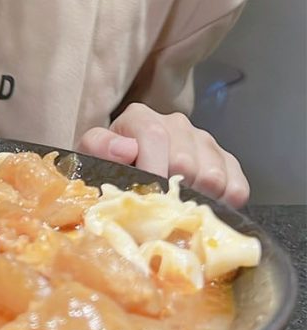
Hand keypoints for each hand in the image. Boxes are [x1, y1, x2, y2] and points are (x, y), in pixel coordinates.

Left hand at [76, 104, 249, 207]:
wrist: (127, 175)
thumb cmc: (109, 169)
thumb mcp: (91, 156)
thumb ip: (98, 146)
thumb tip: (127, 148)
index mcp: (142, 118)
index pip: (155, 136)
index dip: (153, 168)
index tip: (150, 196)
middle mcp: (176, 123)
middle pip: (187, 160)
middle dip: (173, 191)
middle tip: (160, 211)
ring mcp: (204, 141)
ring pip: (214, 175)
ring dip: (198, 200)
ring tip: (179, 211)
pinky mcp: (226, 161)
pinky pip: (237, 186)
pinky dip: (224, 204)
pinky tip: (204, 209)